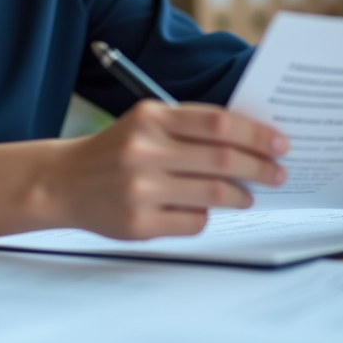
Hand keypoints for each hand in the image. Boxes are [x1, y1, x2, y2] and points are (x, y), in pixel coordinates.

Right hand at [43, 100, 287, 239]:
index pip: (218, 123)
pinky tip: (202, 210)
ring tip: (247, 196)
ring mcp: (141, 189)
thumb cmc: (115, 150)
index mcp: (150, 118)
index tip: (280, 143)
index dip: (256, 134)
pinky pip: (194, 223)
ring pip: (214, 195)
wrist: (62, 182)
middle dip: (260, 168)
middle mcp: (144, 151)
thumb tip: (251, 142)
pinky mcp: (139, 224)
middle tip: (277, 173)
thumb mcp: (145, 123)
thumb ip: (189, 128)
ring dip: (241, 197)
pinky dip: (207, 216)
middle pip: (223, 160)